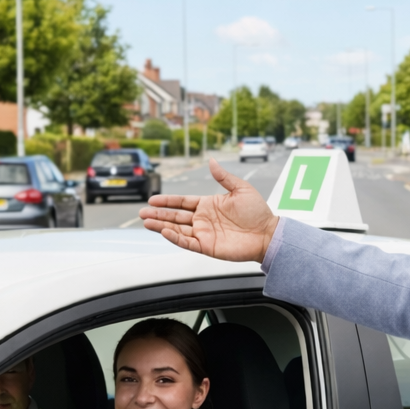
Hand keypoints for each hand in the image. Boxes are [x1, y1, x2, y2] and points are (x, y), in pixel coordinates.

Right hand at [140, 158, 278, 262]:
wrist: (268, 233)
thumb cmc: (258, 212)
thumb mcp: (241, 188)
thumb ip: (223, 177)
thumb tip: (212, 161)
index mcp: (208, 205)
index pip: (182, 202)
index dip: (167, 201)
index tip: (152, 199)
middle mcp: (203, 219)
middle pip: (175, 216)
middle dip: (158, 214)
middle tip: (142, 212)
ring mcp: (204, 233)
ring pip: (177, 230)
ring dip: (161, 226)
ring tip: (146, 222)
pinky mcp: (207, 246)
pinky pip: (187, 242)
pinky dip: (175, 238)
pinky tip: (164, 232)